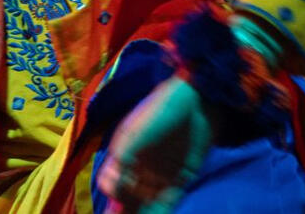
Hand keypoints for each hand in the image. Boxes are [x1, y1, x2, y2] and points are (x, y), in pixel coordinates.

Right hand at [97, 75, 220, 213]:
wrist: (196, 101)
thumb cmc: (159, 112)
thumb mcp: (135, 134)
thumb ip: (122, 160)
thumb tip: (108, 190)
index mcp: (123, 154)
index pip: (111, 182)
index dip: (112, 194)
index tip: (113, 204)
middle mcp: (139, 167)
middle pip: (127, 196)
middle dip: (124, 211)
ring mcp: (160, 173)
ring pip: (146, 202)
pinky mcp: (181, 178)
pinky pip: (169, 200)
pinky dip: (162, 211)